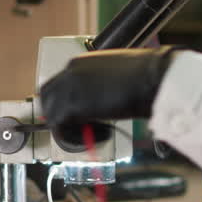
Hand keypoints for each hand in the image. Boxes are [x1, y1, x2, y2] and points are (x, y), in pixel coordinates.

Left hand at [38, 46, 180, 143]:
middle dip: (60, 116)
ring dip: (71, 130)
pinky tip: (102, 135)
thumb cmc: (147, 76)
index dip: (67, 104)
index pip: (59, 84)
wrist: (153, 77)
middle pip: (47, 97)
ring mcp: (68, 86)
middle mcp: (70, 71)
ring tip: (97, 134)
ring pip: (52, 115)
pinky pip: (60, 128)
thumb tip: (96, 104)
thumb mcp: (117, 76)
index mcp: (81, 62)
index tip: (83, 118)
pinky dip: (76, 139)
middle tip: (82, 130)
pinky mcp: (71, 104)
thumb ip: (101, 87)